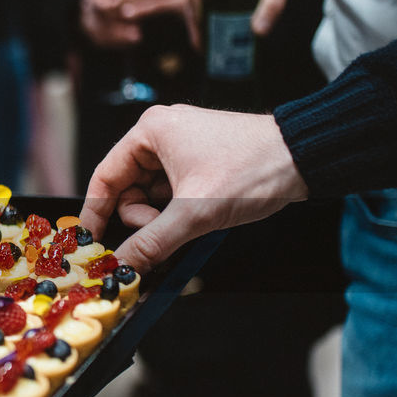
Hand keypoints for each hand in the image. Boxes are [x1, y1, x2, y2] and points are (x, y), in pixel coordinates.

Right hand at [78, 104, 308, 272]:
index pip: (104, 177)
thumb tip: (122, 265)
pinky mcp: (199, 160)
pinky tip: (197, 217)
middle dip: (143, 217)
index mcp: (150, 131)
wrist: (307, 157)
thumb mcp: (195, 212)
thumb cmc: (254, 169)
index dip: (94, 213)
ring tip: (191, 220)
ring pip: (150, 194)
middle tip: (164, 231)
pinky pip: (172, 192)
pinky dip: (178, 211)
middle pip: (127, 189)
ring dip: (163, 216)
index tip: (90, 241)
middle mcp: (161, 134)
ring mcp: (181, 146)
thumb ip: (151, 242)